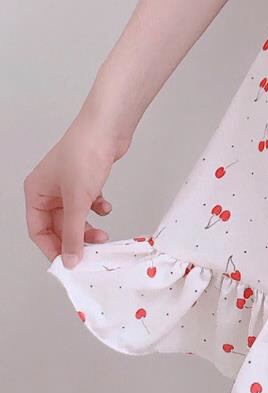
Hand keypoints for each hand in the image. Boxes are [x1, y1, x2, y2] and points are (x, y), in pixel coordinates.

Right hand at [24, 112, 131, 268]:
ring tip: (103, 233)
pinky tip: (106, 206)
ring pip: (75, 216)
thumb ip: (73, 233)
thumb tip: (70, 259)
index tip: (70, 263)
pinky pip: (88, 204)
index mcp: (35, 193)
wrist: (108, 129)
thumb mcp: (77, 200)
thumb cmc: (85, 154)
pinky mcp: (86, 180)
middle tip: (93, 249)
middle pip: (58, 225)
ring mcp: (68, 184)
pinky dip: (97, 209)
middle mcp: (48, 189)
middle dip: (75, 238)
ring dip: (89, 227)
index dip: (53, 249)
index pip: (38, 231)